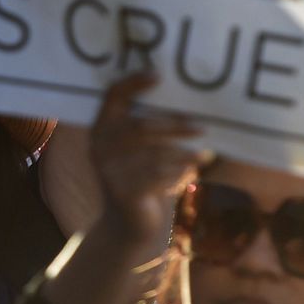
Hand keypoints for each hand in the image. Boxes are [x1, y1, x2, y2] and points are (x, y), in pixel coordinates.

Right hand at [90, 73, 203, 244]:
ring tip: (203, 155)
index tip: (159, 76)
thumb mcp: (133, 152)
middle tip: (202, 127)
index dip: (133, 83)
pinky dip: (178, 174)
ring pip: (155, 154)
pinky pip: (159, 177)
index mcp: (100, 129)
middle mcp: (99, 147)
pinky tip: (190, 174)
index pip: (112, 96)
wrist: (125, 227)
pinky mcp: (124, 193)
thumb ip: (144, 129)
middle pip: (142, 126)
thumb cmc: (137, 179)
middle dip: (175, 126)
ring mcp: (110, 171)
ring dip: (184, 154)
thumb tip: (185, 105)